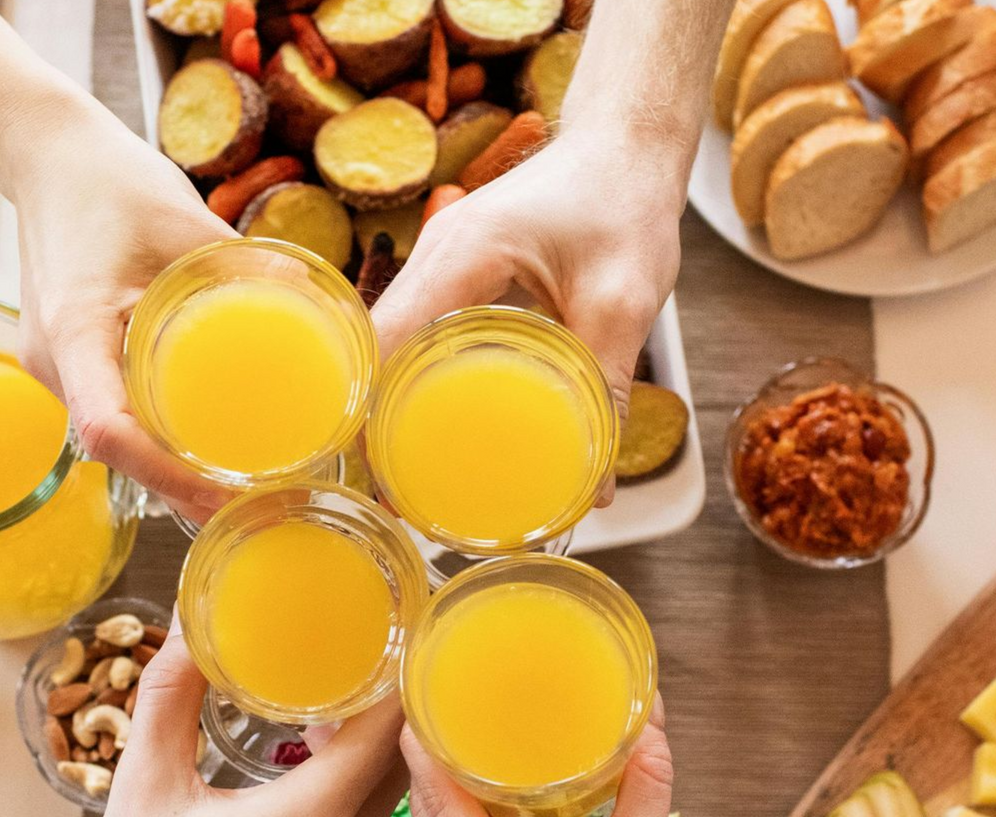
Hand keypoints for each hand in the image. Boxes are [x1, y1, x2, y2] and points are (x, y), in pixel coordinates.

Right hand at [1, 103, 237, 519]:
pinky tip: (207, 449)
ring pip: (115, 441)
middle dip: (182, 489)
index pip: (107, 429)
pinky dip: (156, 441)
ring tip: (244, 488)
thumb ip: (248, 264)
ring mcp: (55, 368)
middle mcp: (54, 363)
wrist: (48, 157)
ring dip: (171, 472)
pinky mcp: (70, 363)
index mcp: (73, 330)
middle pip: (117, 452)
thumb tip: (323, 302)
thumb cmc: (111, 181)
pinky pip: (113, 414)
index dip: (166, 473)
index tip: (227, 492)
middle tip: (259, 502)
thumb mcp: (187, 219)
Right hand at [70, 632, 407, 816]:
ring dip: (382, 727)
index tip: (401, 612)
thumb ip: (167, 700)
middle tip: (384, 623)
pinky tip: (324, 726)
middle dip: (401, 687)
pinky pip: (367, 807)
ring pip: (388, 782)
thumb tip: (190, 625)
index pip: (393, 727)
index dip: (404, 666)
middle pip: (405, 752)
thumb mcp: (143, 792)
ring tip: (357, 661)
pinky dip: (361, 763)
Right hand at [370, 128, 685, 504]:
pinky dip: (420, 377)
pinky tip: (439, 422)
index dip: (370, 410)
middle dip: (377, 420)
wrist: (625, 146)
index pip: (384, 341)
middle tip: (399, 492)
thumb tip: (595, 486)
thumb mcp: (625, 299)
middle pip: (377, 349)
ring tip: (412, 470)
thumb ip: (606, 388)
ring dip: (394, 401)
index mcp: (462, 253)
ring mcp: (440, 259)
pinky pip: (420, 331)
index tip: (382, 473)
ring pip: (394, 342)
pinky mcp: (455, 270)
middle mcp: (436, 253)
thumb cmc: (625, 203)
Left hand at [401, 697, 706, 816]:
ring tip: (456, 737)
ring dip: (437, 791)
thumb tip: (652, 715)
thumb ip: (644, 782)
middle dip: (429, 758)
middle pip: (423, 815)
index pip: (437, 798)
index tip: (425, 692)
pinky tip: (474, 793)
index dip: (425, 743)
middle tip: (442, 701)